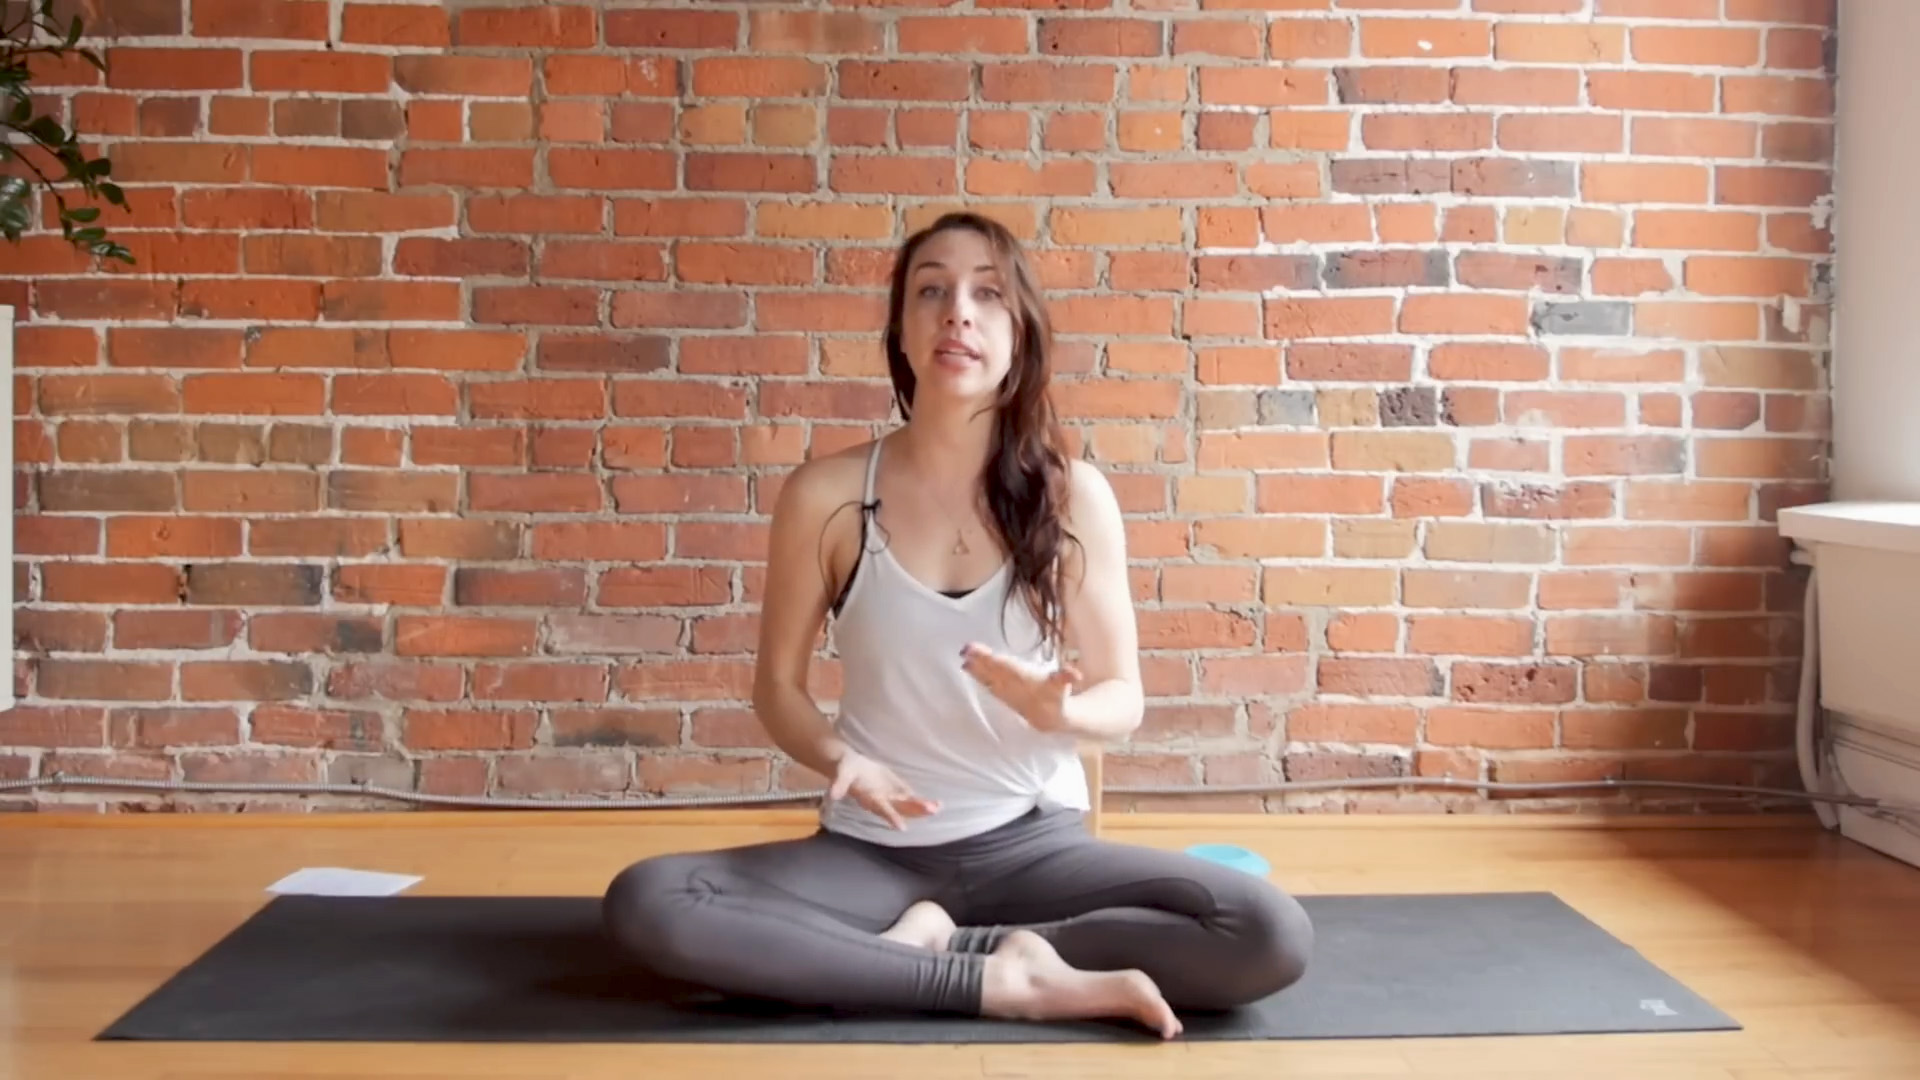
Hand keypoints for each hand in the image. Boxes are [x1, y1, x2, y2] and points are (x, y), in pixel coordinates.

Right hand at [827, 751, 938, 830]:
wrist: (852, 767)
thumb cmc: (845, 769)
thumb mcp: (842, 772)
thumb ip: (839, 783)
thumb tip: (833, 794)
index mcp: (869, 798)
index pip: (881, 809)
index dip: (891, 817)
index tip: (901, 827)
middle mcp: (882, 802)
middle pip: (900, 809)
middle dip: (916, 810)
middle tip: (932, 810)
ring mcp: (891, 798)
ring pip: (908, 806)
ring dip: (923, 808)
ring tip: (938, 807)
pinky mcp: (897, 792)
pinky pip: (912, 800)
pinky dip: (923, 803)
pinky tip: (937, 805)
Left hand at [960, 642, 1081, 733]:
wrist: (1051, 719)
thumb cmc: (1057, 695)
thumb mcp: (1064, 684)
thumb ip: (1067, 677)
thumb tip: (1076, 674)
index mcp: (1026, 680)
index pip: (1007, 668)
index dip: (994, 660)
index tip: (981, 651)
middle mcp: (1013, 687)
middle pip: (994, 672)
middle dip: (981, 662)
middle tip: (965, 649)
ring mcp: (1006, 692)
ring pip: (988, 678)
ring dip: (975, 668)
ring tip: (962, 657)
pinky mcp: (1002, 696)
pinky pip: (987, 684)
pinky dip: (977, 676)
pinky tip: (966, 667)